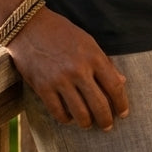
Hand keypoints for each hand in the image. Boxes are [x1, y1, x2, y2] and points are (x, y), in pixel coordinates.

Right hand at [5, 8, 128, 130]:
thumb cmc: (61, 32)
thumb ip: (104, 62)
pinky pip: (59, 113)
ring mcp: (60, 80)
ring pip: (80, 114)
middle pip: (100, 105)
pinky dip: (66, 119)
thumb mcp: (87, 41)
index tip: (123, 113)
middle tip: (107, 126)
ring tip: (87, 123)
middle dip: (106, 120)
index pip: (114, 87)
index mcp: (93, 56)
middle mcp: (78, 69)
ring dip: (87, 123)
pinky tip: (68, 117)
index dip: (121, 103)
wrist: (28, 26)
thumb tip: (122, 81)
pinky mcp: (43, 87)